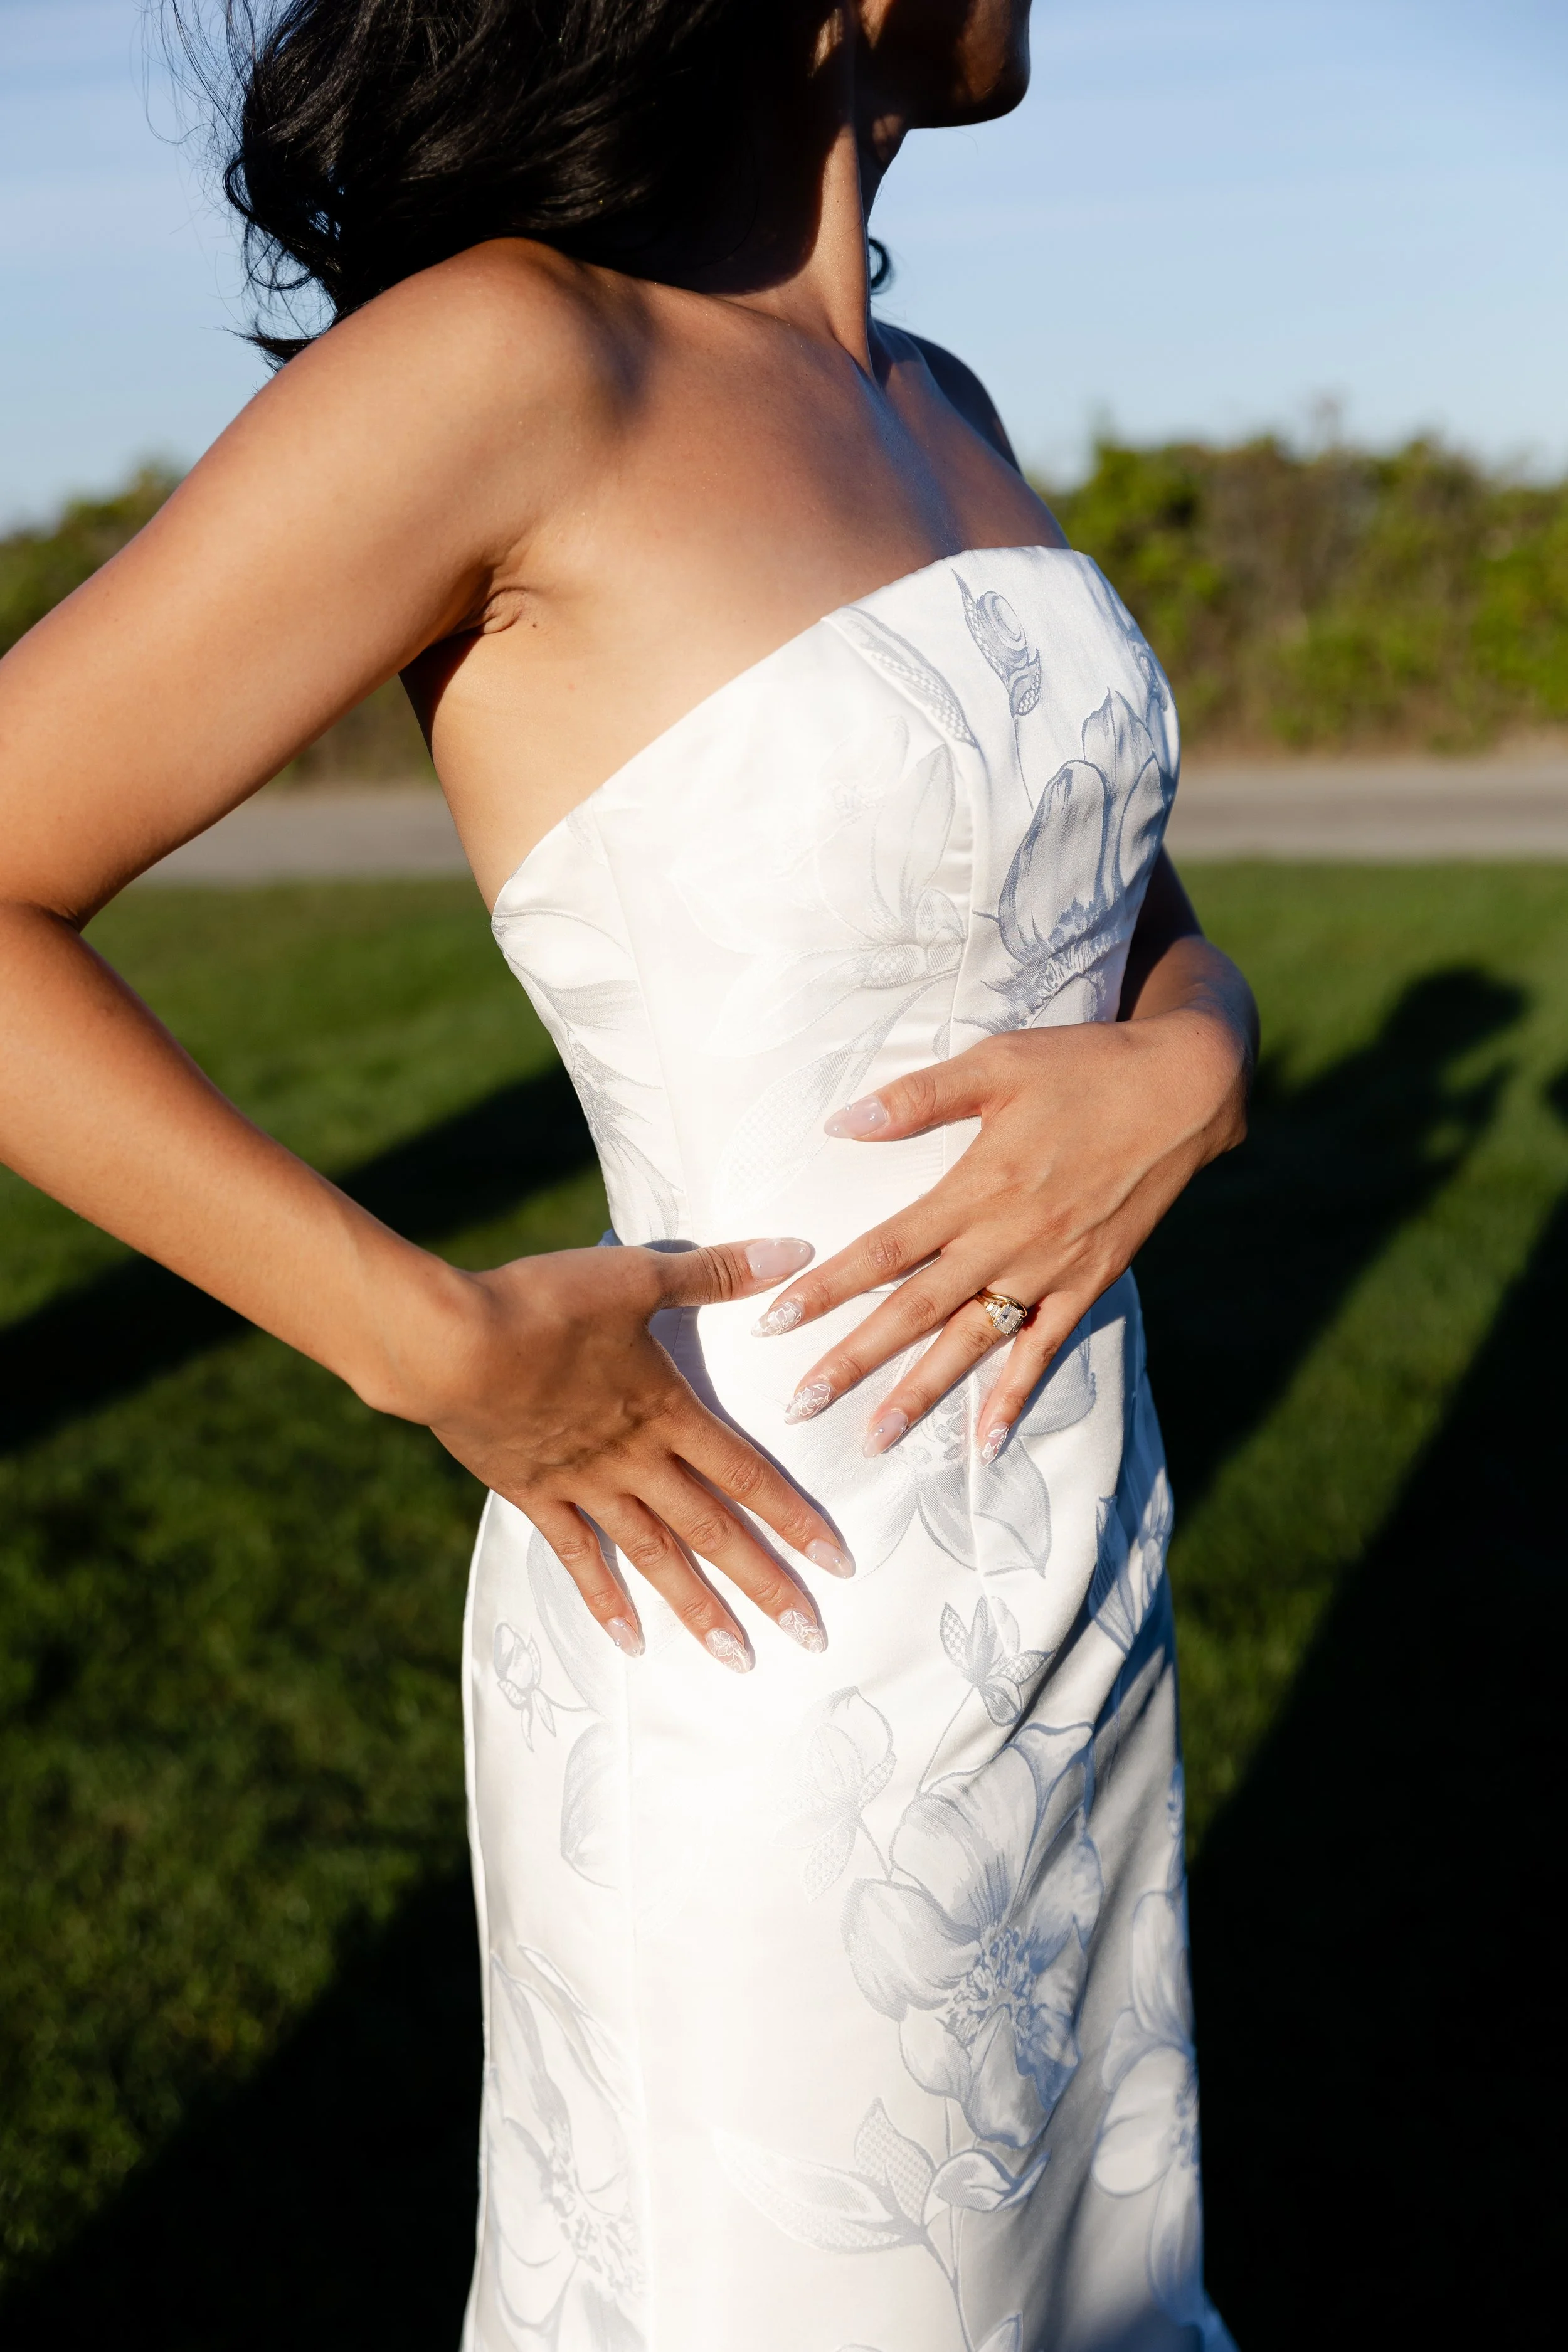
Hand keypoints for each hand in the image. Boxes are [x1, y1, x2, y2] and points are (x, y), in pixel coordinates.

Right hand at [419, 1237, 852, 1669]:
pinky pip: (577, 1557)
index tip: (838, 1564)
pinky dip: (605, 1600)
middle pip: (714, 1530)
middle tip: (810, 1635)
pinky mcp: (534, 1495)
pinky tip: (629, 1642)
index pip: (748, 1474)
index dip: (796, 1519)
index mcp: (666, 1410)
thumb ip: (718, 1272)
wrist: (450, 1342)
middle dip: (766, 1584)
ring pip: (655, 1557)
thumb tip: (796, 1250)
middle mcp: (635, 1460)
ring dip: (698, 1609)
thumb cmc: (545, 1303)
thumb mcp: (638, 1276)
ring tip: (736, 1657)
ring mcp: (584, 1485)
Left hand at [754, 1006, 1250, 1460]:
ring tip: (874, 1439)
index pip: (884, 1249)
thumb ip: (919, 1096)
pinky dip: (1014, 1397)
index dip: (826, 1288)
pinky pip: (1045, 1350)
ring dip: (921, 1394)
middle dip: (854, 1361)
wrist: (1185, 1089)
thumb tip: (839, 1123)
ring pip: (971, 1343)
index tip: (773, 1322)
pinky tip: (983, 1444)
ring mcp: (1051, 1268)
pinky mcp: (1090, 1283)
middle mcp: (1009, 1239)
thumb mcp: (998, 1062)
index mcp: (977, 1186)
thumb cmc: (1083, 1065)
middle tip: (800, 1405)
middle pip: (915, 1311)